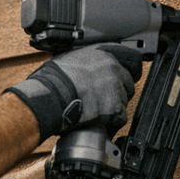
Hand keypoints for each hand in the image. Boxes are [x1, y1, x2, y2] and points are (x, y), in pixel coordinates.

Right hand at [6, 43, 142, 139]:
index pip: (128, 63)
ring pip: (124, 101)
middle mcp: (113, 70)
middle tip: (102, 98)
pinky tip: (100, 119)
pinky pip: (121, 118)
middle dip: (118, 92)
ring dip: (113, 107)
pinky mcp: (114, 109)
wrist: (50, 96)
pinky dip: (112, 122)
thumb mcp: (68, 58)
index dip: (123, 74)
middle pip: (128, 84)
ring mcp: (115, 89)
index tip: (121, 79)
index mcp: (103, 56)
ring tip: (96, 109)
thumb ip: (83, 61)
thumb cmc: (53, 79)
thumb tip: (80, 66)